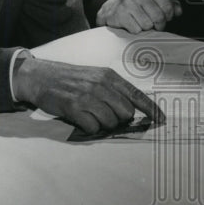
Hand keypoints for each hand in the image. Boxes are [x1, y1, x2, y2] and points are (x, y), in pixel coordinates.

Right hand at [13, 57, 163, 132]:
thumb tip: (131, 111)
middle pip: (126, 113)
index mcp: (109, 76)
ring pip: (110, 122)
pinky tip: (82, 119)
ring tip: (91, 115)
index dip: (151, 109)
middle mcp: (101, 85)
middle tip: (105, 115)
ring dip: (103, 124)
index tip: (162, 119)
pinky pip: (93, 127)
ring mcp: (88, 96)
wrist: (41, 77)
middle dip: (119, 119)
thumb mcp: (95, 76)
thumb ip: (113, 90)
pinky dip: (90, 128)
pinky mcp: (74, 108)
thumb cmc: (71, 79)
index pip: (136, 94)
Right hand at [96, 0, 182, 32]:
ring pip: (147, 25)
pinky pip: (136, 29)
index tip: (164, 18)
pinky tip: (131, 24)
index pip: (168, 7)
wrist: (113, 8)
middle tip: (154, 25)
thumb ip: (169, 5)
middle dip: (158, 25)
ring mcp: (128, 2)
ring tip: (140, 22)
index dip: (168, 17)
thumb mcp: (154, 2)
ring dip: (145, 28)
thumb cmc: (138, 6)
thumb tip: (178, 10)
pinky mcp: (120, 14)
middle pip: (158, 17)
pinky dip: (135, 30)